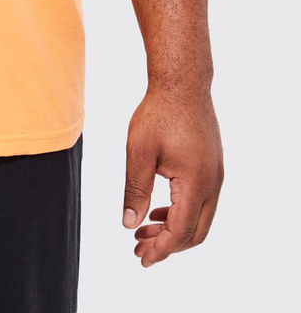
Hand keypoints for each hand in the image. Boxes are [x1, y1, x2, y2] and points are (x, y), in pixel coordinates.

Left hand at [122, 89, 223, 266]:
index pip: (179, 231)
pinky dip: (181, 213)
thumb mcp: (139, 152)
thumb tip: (129, 224)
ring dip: (174, 230)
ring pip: (201, 219)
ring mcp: (216, 176)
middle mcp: (212, 184)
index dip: (160, 249)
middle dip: (167, 246)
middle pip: (195, 232)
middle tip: (139, 250)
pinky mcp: (212, 167)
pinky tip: (159, 211)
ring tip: (144, 231)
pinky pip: (202, 202)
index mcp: (195, 184)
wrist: (182, 85)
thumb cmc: (158, 114)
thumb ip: (135, 190)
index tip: (140, 258)